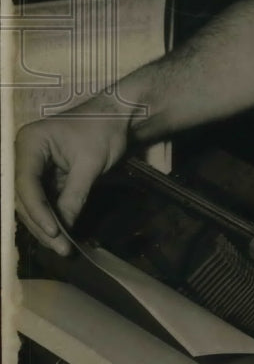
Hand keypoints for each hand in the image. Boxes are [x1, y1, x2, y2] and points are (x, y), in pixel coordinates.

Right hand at [15, 114, 128, 254]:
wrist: (119, 115)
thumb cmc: (104, 130)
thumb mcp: (90, 164)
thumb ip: (74, 196)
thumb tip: (65, 229)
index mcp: (31, 143)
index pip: (25, 182)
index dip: (37, 210)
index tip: (54, 232)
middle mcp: (25, 155)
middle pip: (24, 196)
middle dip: (42, 224)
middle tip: (60, 248)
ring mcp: (34, 166)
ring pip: (32, 202)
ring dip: (46, 225)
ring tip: (63, 247)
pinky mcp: (46, 176)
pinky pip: (44, 200)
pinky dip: (53, 217)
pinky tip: (63, 235)